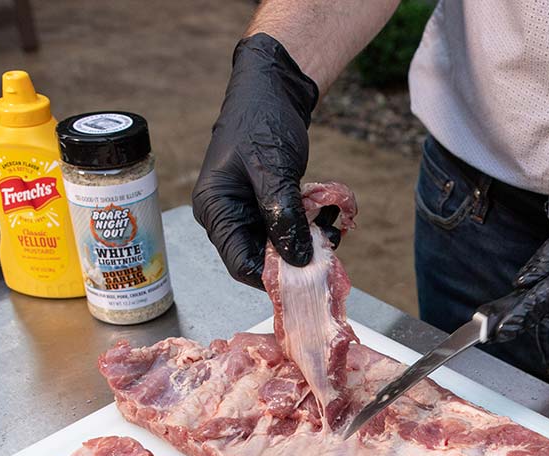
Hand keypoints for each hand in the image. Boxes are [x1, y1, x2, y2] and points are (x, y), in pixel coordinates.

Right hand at [192, 33, 318, 287]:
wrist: (273, 88)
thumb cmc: (262, 121)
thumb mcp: (272, 168)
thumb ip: (282, 215)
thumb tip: (296, 260)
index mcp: (216, 209)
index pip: (240, 263)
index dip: (273, 275)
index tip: (307, 273)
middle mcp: (229, 216)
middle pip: (264, 258)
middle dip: (298, 254)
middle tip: (329, 243)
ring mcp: (250, 212)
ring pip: (283, 244)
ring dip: (311, 237)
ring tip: (332, 220)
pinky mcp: (270, 205)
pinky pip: (293, 227)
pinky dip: (313, 222)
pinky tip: (329, 207)